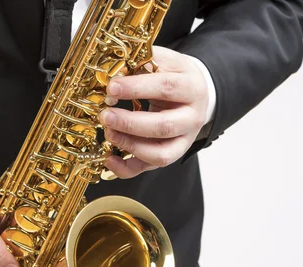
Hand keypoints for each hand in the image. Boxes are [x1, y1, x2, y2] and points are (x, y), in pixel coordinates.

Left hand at [99, 46, 209, 178]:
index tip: (112, 88)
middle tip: (106, 116)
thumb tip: (115, 69)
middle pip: (164, 126)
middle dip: (130, 123)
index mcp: (191, 88)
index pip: (166, 88)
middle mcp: (192, 118)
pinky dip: (126, 169)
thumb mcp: (166, 62)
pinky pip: (149, 168)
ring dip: (130, 146)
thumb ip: (144, 62)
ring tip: (109, 133)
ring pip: (161, 154)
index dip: (137, 88)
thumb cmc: (176, 77)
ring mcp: (183, 140)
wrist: (196, 94)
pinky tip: (109, 159)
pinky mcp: (170, 155)